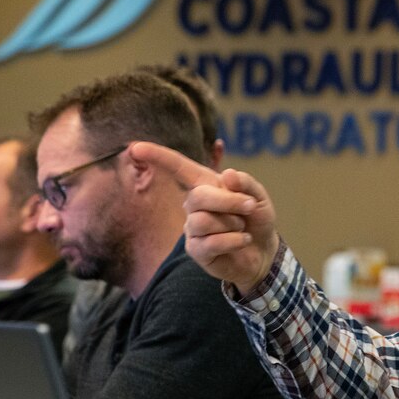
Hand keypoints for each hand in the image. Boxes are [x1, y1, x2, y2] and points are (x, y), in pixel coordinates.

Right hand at [129, 141, 279, 293]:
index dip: (158, 156)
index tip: (134, 147)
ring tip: (242, 227)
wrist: (264, 250)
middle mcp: (193, 204)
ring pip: (203, 221)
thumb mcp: (258, 197)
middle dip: (229, 201)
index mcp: (205, 184)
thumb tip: (227, 174)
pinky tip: (242, 241)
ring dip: (232, 223)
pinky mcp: (195, 250)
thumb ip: (245, 183)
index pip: (179, 167)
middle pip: (198, 197)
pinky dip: (234, 240)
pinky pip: (211, 242)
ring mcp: (192, 228)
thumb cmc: (256, 219)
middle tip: (250, 207)